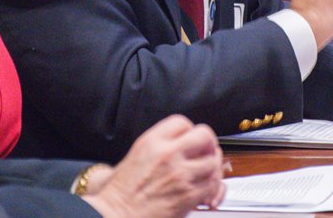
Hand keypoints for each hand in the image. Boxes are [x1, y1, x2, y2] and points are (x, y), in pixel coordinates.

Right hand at [83, 115, 225, 216]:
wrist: (118, 213)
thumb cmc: (123, 190)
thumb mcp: (138, 154)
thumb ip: (160, 144)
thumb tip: (181, 143)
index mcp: (153, 141)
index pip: (183, 123)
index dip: (190, 131)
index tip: (191, 139)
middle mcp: (169, 154)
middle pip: (205, 136)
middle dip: (209, 144)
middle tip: (206, 152)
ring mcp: (181, 175)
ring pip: (213, 162)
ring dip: (213, 168)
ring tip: (207, 173)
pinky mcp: (188, 195)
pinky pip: (212, 186)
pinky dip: (213, 188)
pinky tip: (206, 191)